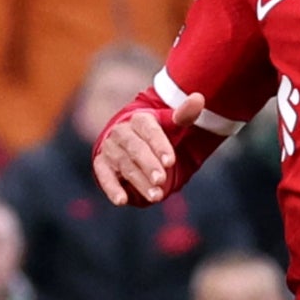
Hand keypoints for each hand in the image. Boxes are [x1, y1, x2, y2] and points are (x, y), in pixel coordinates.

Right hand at [89, 85, 183, 203]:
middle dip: (149, 165)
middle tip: (161, 180)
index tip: (170, 161)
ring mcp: (110, 149)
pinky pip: (104, 176)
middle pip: (135, 148)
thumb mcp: (171, 124)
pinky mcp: (101, 164)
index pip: (148, 130)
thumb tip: (198, 98)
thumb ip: (184, 115)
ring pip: (125, 165)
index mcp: (139, 119)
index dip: (159, 145)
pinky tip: (122, 200)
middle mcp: (121, 132)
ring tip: (156, 196)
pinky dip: (112, 188)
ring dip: (139, 181)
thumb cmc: (156, 134)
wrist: (130, 140)